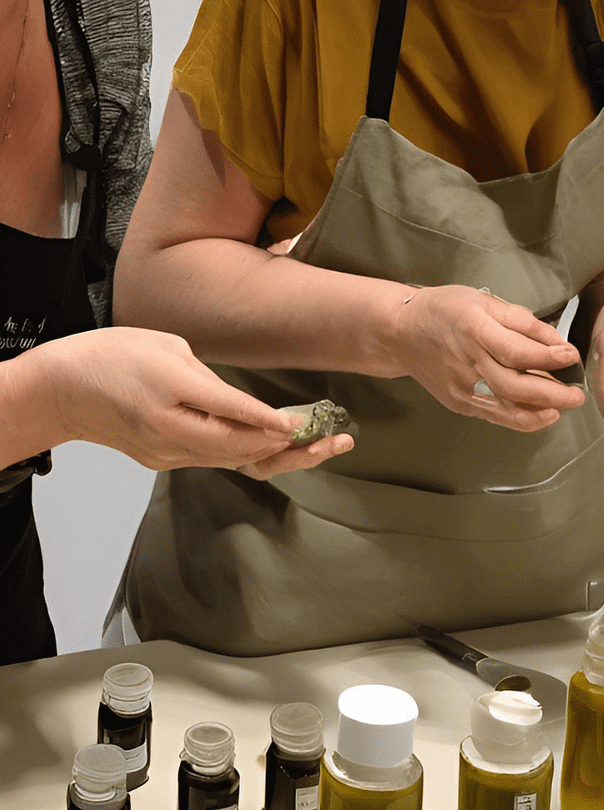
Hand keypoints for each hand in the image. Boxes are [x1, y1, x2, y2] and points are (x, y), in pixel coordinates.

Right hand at [39, 327, 352, 474]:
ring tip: (325, 448)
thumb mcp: (167, 347)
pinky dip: (254, 456)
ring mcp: (169, 453)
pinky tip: (285, 449)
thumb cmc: (111, 355)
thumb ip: (210, 378)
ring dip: (282, 456)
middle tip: (336, 441)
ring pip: (235, 461)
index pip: (231, 412)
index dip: (271, 420)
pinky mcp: (167, 460)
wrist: (61, 390)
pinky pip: (219, 461)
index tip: (305, 423)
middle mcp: (171, 431)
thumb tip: (249, 405)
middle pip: (242, 449)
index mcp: (170, 392)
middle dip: (295, 447)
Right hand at [393, 285, 584, 430]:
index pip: (516, 350)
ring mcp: (461, 386)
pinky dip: (521, 419)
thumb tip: (555, 340)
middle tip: (577, 395)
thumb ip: (520, 321)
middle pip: (515, 385)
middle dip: (552, 393)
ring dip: (540, 410)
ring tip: (564, 407)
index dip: (548, 357)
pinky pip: (495, 415)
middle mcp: (467, 360)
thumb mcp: (483, 301)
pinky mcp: (458, 401)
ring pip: (506, 406)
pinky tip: (542, 415)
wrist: (401, 333)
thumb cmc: (445, 310)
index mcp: (474, 328)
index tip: (571, 357)